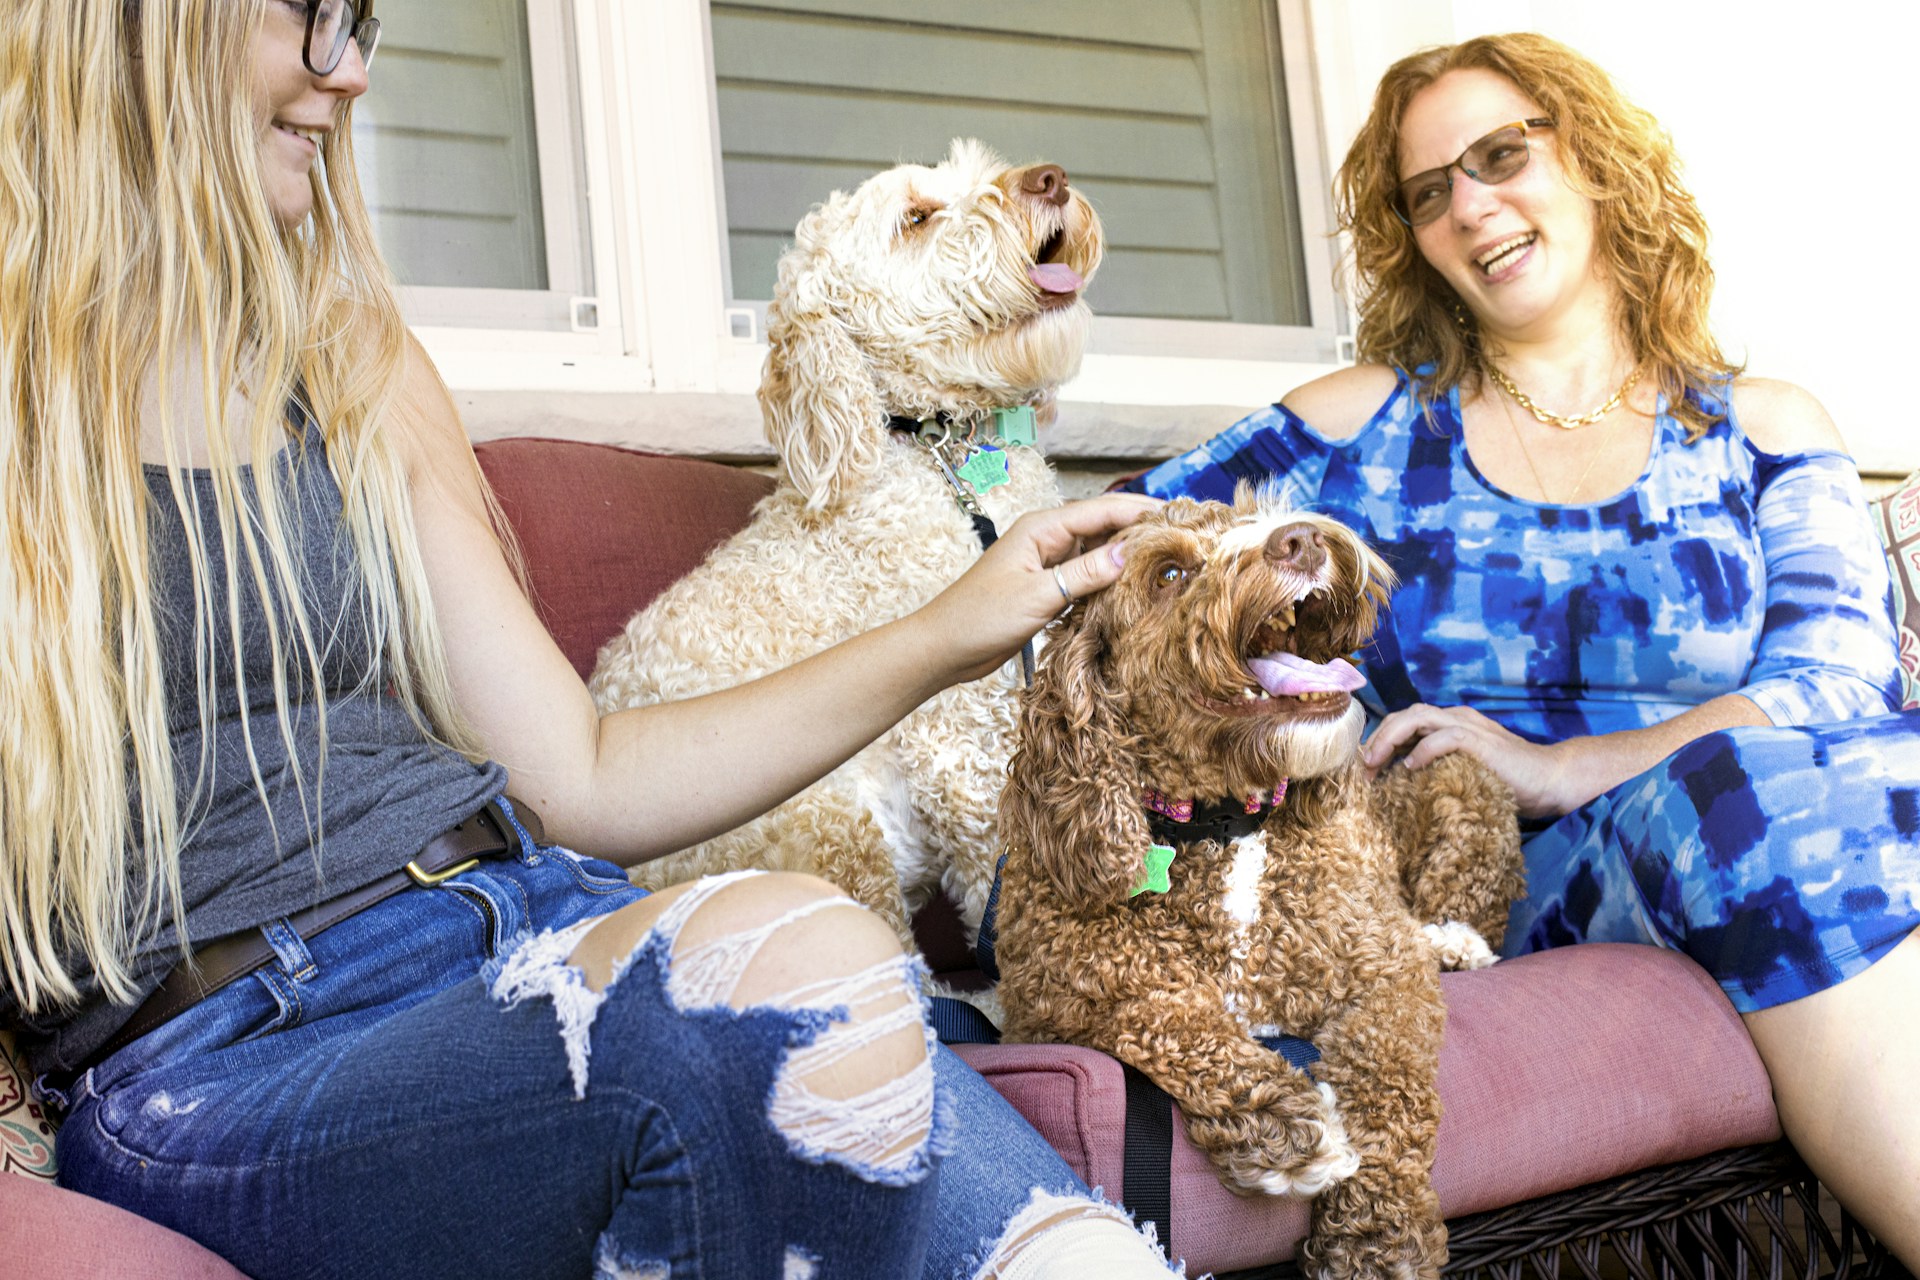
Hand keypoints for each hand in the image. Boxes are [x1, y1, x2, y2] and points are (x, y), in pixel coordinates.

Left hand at [917, 493, 1160, 682]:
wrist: (945, 647)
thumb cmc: (980, 617)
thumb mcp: (1038, 596)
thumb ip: (1084, 574)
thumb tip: (1129, 554)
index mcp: (1042, 527)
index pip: (1103, 510)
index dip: (1142, 512)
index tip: (1180, 517)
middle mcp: (1048, 539)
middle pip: (1105, 527)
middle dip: (1141, 531)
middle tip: (1184, 541)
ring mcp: (1048, 563)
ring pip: (1098, 552)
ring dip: (1127, 557)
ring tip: (1168, 563)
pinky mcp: (1048, 587)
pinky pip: (1087, 576)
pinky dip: (1110, 580)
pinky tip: (1134, 588)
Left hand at [1360, 702, 1573, 818]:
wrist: (1549, 779)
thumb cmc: (1505, 781)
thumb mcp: (1462, 772)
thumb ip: (1436, 769)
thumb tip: (1399, 784)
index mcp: (1450, 724)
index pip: (1405, 722)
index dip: (1380, 740)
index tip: (1366, 768)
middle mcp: (1456, 719)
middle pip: (1405, 714)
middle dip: (1378, 738)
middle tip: (1364, 767)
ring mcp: (1469, 727)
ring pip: (1418, 717)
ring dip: (1391, 739)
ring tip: (1375, 763)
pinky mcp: (1482, 742)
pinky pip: (1445, 737)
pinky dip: (1423, 750)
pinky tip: (1411, 767)